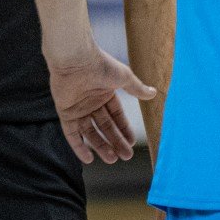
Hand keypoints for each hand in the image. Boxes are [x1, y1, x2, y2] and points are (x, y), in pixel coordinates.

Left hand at [48, 47, 154, 164]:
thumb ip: (137, 89)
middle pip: (105, 127)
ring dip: (101, 146)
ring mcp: (78, 108)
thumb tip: (154, 93)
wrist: (76, 59)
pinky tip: (89, 159)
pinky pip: (72, 133)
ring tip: (112, 159)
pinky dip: (79, 146)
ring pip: (90, 132)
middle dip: (115, 141)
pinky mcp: (65, 112)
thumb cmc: (101, 65)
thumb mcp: (124, 78)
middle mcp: (92, 102)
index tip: (132, 142)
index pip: (116, 116)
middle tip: (126, 156)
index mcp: (105, 93)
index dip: (124, 129)